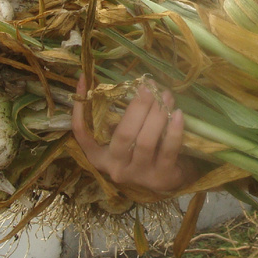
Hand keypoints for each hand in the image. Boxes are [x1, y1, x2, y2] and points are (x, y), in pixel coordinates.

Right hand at [72, 75, 197, 194]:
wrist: (168, 177)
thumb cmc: (142, 149)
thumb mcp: (126, 136)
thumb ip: (119, 116)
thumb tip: (117, 82)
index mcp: (99, 156)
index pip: (82, 133)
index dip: (80, 108)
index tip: (82, 80)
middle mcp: (115, 168)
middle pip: (124, 135)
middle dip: (138, 107)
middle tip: (149, 88)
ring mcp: (138, 174)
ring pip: (146, 142)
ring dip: (157, 115)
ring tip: (166, 97)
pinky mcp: (160, 178)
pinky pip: (167, 150)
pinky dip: (173, 130)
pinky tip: (177, 114)